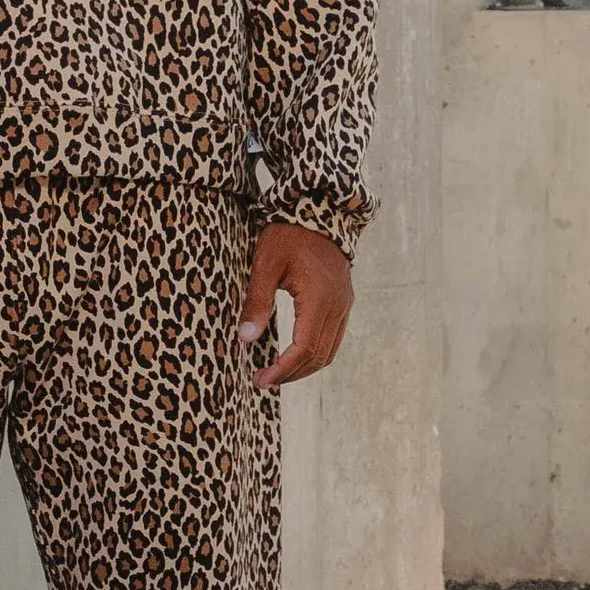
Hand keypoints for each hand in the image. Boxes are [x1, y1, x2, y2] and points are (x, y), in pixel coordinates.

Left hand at [237, 222, 352, 390]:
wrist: (319, 209)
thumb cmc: (288, 234)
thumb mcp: (265, 264)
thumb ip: (257, 301)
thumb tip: (245, 339)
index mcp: (319, 300)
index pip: (303, 350)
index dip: (282, 370)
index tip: (260, 380)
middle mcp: (337, 306)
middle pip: (318, 357)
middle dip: (291, 374)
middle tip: (262, 380)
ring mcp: (344, 304)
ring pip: (328, 351)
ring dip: (304, 367)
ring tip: (276, 372)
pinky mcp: (343, 300)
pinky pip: (333, 337)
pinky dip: (314, 352)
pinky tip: (294, 353)